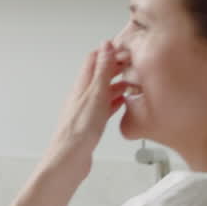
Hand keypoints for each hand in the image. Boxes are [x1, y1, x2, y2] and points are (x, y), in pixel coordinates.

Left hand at [41, 40, 128, 181]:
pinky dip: (115, 101)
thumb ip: (102, 70)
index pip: (94, 59)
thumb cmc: (79, 129)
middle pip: (100, 74)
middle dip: (117, 66)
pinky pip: (105, 107)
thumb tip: (106, 45)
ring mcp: (86, 109)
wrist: (69, 160)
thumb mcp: (96, 94)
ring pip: (104, 90)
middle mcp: (82, 95)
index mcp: (82, 85)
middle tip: (137, 64)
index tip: (128, 48)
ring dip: (118, 84)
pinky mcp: (90, 123)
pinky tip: (123, 101)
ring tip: (136, 81)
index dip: (110, 51)